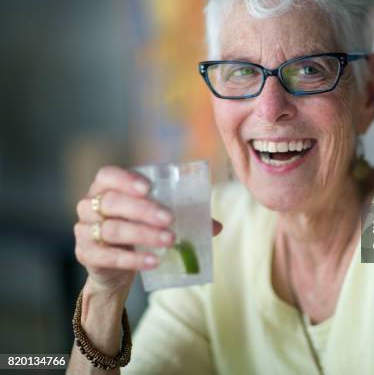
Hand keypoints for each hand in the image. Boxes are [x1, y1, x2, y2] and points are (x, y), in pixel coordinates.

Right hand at [74, 165, 222, 294]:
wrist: (115, 268)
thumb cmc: (138, 233)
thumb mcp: (156, 221)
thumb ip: (184, 218)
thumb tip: (217, 226)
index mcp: (105, 188)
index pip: (108, 175)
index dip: (126, 179)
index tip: (148, 188)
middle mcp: (89, 205)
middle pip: (113, 202)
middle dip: (144, 210)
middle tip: (169, 219)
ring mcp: (84, 230)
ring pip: (112, 229)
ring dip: (144, 234)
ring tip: (170, 240)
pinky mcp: (86, 254)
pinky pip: (109, 256)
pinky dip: (133, 259)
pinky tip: (154, 261)